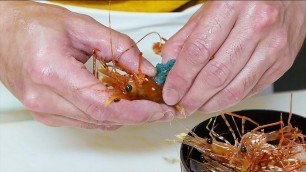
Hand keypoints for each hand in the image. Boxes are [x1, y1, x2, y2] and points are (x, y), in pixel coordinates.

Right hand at [0, 1, 173, 129]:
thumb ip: (118, 47)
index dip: (137, 111)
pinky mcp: (48, 113)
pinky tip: (119, 101)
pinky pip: (86, 121)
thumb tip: (145, 69)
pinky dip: (108, 113)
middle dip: (138, 115)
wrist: (2, 34)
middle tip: (159, 105)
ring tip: (143, 100)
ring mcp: (45, 110)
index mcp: (52, 72)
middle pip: (103, 118)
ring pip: (97, 123)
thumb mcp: (81, 26)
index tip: (158, 109)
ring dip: (124, 114)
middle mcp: (45, 98)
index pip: (103, 104)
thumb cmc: (33, 26)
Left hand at [162, 1, 305, 115]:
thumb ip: (185, 38)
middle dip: (193, 97)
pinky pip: (251, 89)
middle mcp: (256, 25)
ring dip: (210, 104)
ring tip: (197, 106)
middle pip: (216, 75)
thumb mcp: (208, 9)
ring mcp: (272, 46)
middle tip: (181, 105)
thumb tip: (169, 65)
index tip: (170, 93)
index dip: (180, 78)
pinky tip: (217, 98)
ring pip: (235, 89)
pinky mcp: (282, 63)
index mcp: (231, 6)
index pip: (197, 52)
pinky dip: (230, 99)